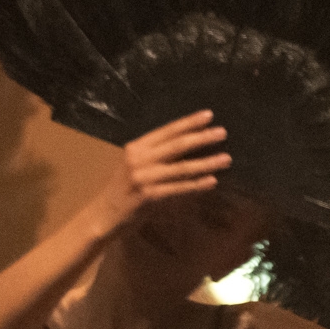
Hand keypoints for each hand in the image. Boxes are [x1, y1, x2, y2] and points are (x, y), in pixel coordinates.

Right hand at [100, 111, 231, 232]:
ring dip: (206, 163)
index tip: (209, 115)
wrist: (103, 213)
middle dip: (201, 138)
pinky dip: (196, 185)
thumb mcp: (135, 165)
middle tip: (222, 132)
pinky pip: (178, 188)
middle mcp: (138, 159)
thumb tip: (190, 143)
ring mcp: (143, 178)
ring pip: (181, 168)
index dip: (188, 122)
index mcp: (135, 148)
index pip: (166, 131)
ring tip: (226, 158)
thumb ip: (157, 154)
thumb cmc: (122, 188)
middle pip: (176, 146)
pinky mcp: (148, 196)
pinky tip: (212, 181)